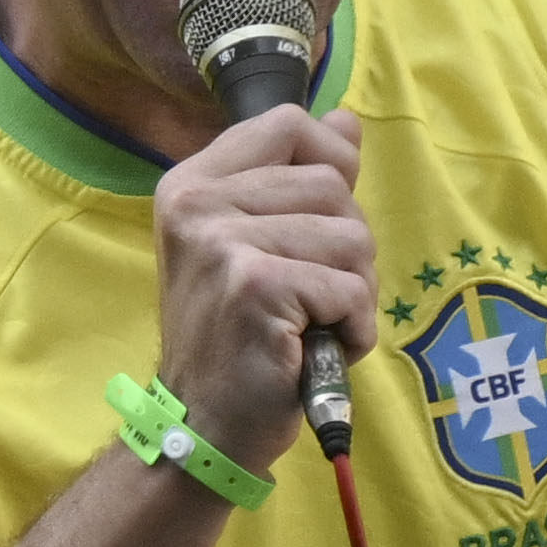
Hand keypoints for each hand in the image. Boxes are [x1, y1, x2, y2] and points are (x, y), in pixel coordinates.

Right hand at [151, 104, 374, 471]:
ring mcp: (222, 243)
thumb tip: (347, 121)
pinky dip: (354, 328)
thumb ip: (296, 179)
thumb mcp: (254, 245)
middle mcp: (198, 203)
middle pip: (332, 183)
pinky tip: (319, 348)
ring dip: (354, 292)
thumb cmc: (239, 337)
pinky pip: (350, 289)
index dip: (329, 163)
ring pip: (351, 237)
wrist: (204, 425)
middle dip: (346, 247)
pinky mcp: (254, 286)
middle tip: (310, 295)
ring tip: (312, 324)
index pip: (287, 123)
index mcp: (193, 183)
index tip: (318, 222)